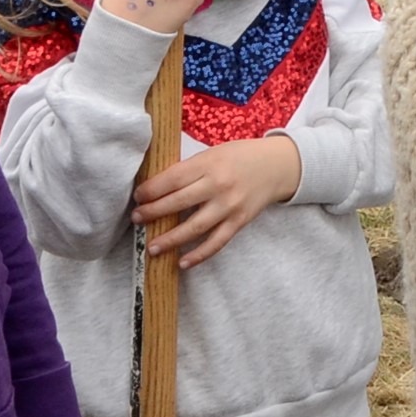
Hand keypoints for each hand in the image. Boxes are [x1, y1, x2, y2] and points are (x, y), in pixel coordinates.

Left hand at [134, 134, 302, 266]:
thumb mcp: (215, 153)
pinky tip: (182, 263)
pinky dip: (199, 255)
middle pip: (178, 203)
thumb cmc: (241, 156)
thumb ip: (191, 169)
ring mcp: (230, 205)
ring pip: (194, 227)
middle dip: (153, 212)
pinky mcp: (239, 221)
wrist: (278, 165)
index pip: (173, 179)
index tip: (137, 197)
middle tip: (136, 219)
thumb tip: (157, 188)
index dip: (151, 190)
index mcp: (210, 163)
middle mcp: (219, 184)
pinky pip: (216, 242)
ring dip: (170, 239)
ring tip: (152, 247)